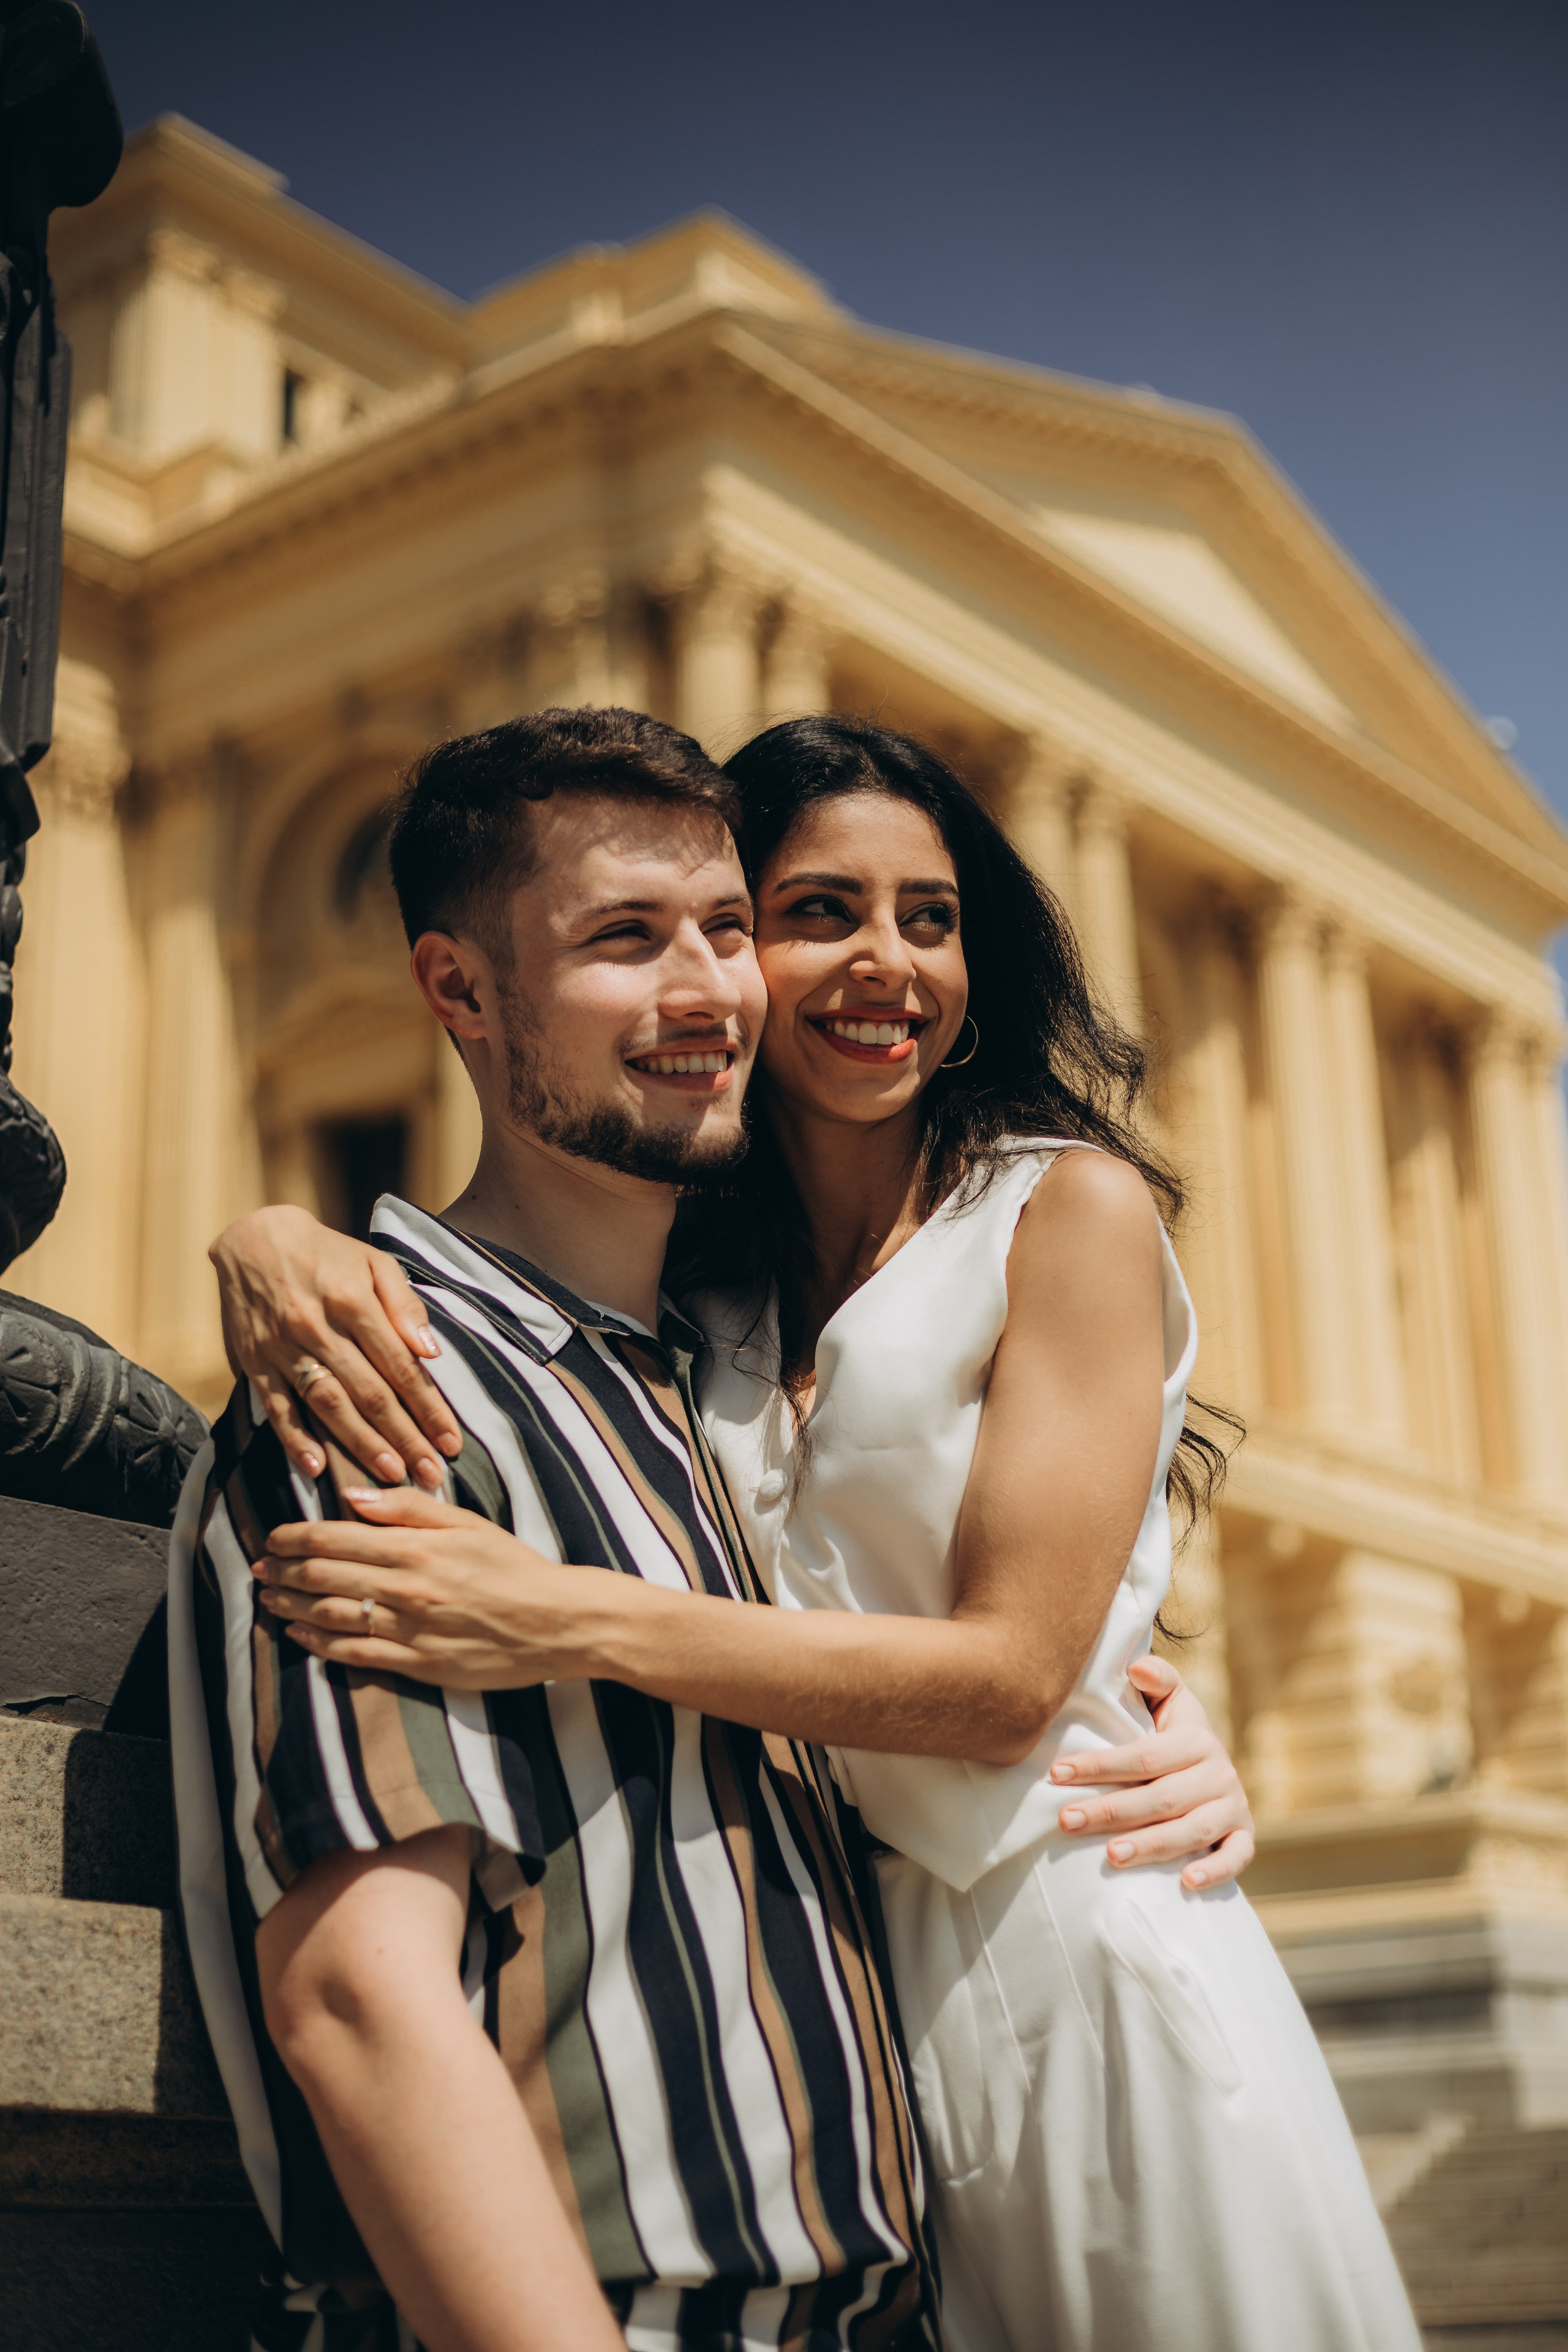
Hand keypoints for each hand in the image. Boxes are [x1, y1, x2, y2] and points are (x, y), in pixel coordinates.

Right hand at [211, 1206, 461, 1488]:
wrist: (253, 1237)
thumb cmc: (327, 1253)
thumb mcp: (374, 1262)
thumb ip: (405, 1305)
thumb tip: (430, 1352)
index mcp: (354, 1301)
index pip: (401, 1366)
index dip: (428, 1408)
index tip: (451, 1442)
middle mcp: (319, 1327)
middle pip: (370, 1393)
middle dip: (405, 1438)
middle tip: (432, 1476)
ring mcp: (283, 1346)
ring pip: (328, 1404)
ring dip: (361, 1445)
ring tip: (391, 1476)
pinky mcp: (254, 1360)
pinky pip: (276, 1405)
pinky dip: (294, 1438)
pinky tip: (316, 1467)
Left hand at [254, 1484, 615, 1687]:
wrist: (556, 1623)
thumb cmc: (515, 1568)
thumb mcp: (467, 1523)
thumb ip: (407, 1508)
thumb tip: (352, 1497)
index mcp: (416, 1547)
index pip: (335, 1537)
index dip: (294, 1537)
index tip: (273, 1537)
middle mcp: (406, 1588)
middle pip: (323, 1575)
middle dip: (283, 1568)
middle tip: (259, 1565)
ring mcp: (409, 1629)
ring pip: (331, 1614)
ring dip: (292, 1604)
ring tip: (269, 1596)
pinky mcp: (417, 1664)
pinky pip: (355, 1654)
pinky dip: (320, 1643)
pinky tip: (300, 1633)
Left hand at [1048, 1655, 1254, 1891]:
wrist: (1215, 1768)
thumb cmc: (1175, 1734)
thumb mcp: (1170, 1701)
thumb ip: (1157, 1679)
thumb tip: (1136, 1667)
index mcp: (1197, 1738)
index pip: (1143, 1756)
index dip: (1099, 1765)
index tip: (1057, 1774)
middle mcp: (1219, 1773)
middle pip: (1161, 1797)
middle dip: (1111, 1811)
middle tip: (1067, 1820)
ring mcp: (1233, 1808)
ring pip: (1192, 1831)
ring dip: (1152, 1845)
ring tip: (1111, 1856)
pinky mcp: (1244, 1837)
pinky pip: (1237, 1857)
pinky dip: (1215, 1871)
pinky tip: (1186, 1883)